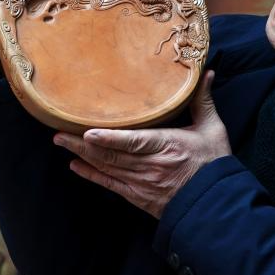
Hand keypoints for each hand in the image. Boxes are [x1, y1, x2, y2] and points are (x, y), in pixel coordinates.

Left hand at [53, 71, 229, 218]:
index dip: (110, 139)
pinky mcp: (138, 196)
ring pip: (107, 168)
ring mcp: (143, 183)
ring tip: (61, 142)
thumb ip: (202, 100)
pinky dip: (92, 176)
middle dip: (82, 144)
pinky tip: (75, 166)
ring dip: (82, 156)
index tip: (88, 133)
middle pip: (112, 155)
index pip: (135, 142)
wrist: (216, 203)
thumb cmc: (213, 163)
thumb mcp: (211, 128)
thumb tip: (206, 71)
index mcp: (168, 146)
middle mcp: (151, 166)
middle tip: (58, 132)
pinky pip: (111, 185)